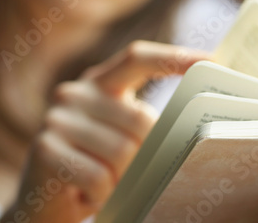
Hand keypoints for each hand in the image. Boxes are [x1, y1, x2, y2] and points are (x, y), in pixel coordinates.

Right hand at [0, 41, 209, 222]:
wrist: (46, 199)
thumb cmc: (96, 163)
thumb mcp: (120, 134)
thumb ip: (143, 122)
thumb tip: (191, 124)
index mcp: (100, 82)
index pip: (138, 58)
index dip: (174, 57)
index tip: (212, 60)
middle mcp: (75, 92)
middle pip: (140, 120)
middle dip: (148, 154)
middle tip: (136, 173)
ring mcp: (57, 119)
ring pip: (122, 153)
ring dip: (124, 180)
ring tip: (109, 184)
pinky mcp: (44, 150)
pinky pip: (99, 178)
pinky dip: (103, 195)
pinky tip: (89, 194)